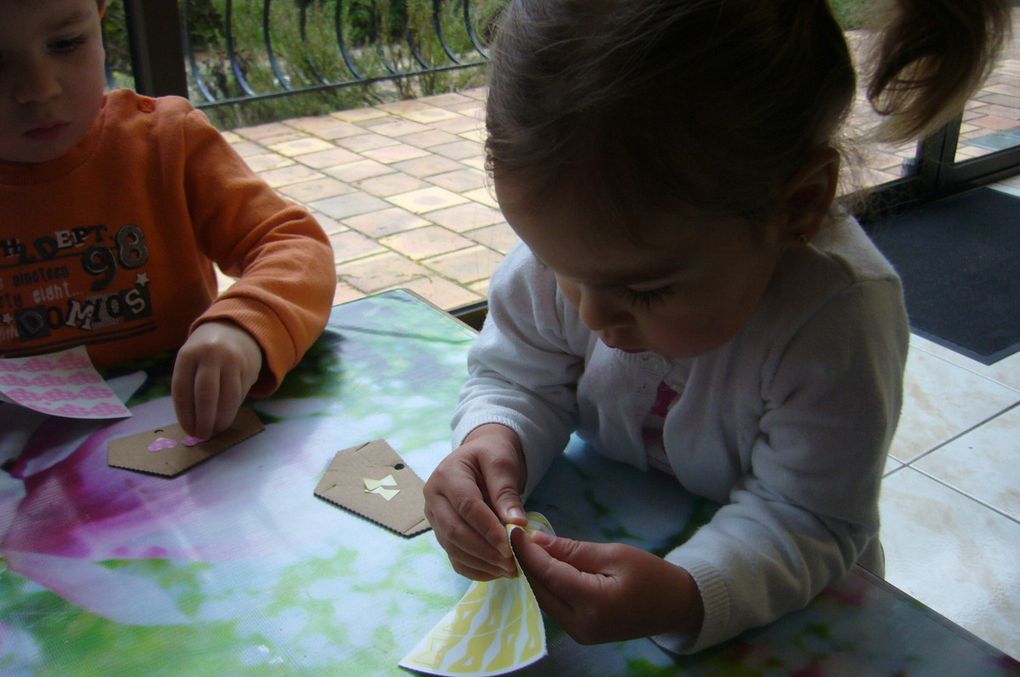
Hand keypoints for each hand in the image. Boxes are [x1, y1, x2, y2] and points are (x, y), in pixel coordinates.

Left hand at [171, 320, 262, 439]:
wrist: (236, 329)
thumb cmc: (206, 353)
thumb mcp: (191, 360)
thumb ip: (189, 385)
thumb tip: (192, 422)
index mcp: (188, 354)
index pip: (182, 389)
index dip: (185, 414)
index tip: (188, 430)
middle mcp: (210, 355)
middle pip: (205, 393)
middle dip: (204, 419)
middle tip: (202, 435)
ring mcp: (232, 360)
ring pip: (227, 397)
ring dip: (221, 419)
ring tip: (216, 430)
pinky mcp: (249, 367)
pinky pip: (240, 394)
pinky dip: (232, 410)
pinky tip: (226, 418)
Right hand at [424, 424, 527, 580]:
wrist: (481, 456)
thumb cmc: (492, 455)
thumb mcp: (502, 462)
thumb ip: (506, 491)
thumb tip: (516, 523)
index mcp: (446, 475)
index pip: (466, 506)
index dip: (487, 528)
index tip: (510, 545)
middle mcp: (433, 498)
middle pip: (454, 531)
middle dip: (484, 550)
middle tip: (512, 563)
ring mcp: (434, 518)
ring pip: (453, 548)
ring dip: (481, 563)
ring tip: (509, 569)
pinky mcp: (441, 533)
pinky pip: (454, 557)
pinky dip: (475, 569)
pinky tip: (496, 572)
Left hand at [511, 530, 703, 643]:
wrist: (676, 606)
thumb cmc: (651, 575)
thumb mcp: (613, 554)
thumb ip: (572, 551)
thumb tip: (537, 540)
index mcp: (592, 603)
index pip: (547, 574)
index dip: (527, 552)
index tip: (513, 530)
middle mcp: (580, 625)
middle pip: (540, 590)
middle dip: (525, 563)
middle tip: (515, 536)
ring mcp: (580, 634)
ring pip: (544, 600)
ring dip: (534, 575)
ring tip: (526, 547)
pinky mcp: (581, 633)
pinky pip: (554, 607)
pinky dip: (546, 586)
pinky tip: (542, 566)